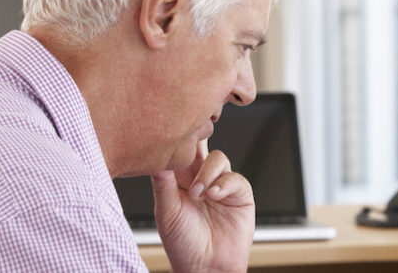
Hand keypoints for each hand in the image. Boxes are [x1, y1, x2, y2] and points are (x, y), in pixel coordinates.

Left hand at [151, 140, 254, 272]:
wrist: (207, 268)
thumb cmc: (183, 245)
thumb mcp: (166, 212)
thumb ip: (163, 184)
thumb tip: (157, 158)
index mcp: (178, 181)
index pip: (178, 152)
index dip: (177, 141)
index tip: (171, 136)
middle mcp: (199, 179)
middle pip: (200, 147)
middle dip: (197, 142)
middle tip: (190, 145)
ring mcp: (221, 185)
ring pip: (217, 158)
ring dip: (207, 173)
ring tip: (198, 194)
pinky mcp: (240, 194)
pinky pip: (235, 178)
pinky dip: (224, 183)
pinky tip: (213, 196)